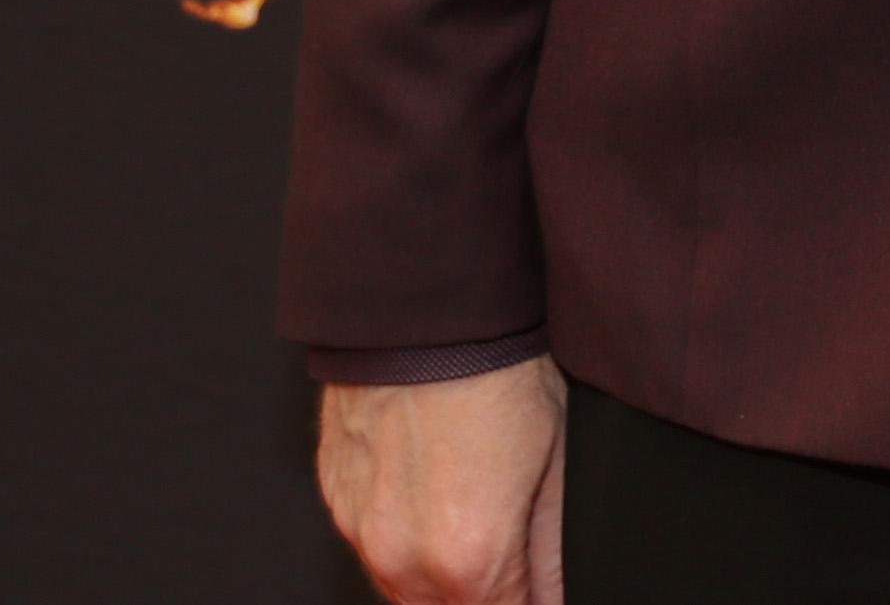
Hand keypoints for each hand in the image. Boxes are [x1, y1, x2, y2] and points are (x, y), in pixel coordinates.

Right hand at [317, 358, 567, 604]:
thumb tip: (553, 594)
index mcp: (469, 558)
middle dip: (484, 596)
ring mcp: (361, 534)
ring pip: (404, 593)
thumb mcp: (554, 464)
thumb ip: (549, 553)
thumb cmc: (494, 373)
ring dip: (440, 580)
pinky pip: (372, 548)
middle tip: (509, 554)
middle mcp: (404, 559)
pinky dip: (403, 540)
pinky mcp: (336, 503)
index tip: (536, 592)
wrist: (422, 313)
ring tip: (472, 516)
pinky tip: (430, 493)